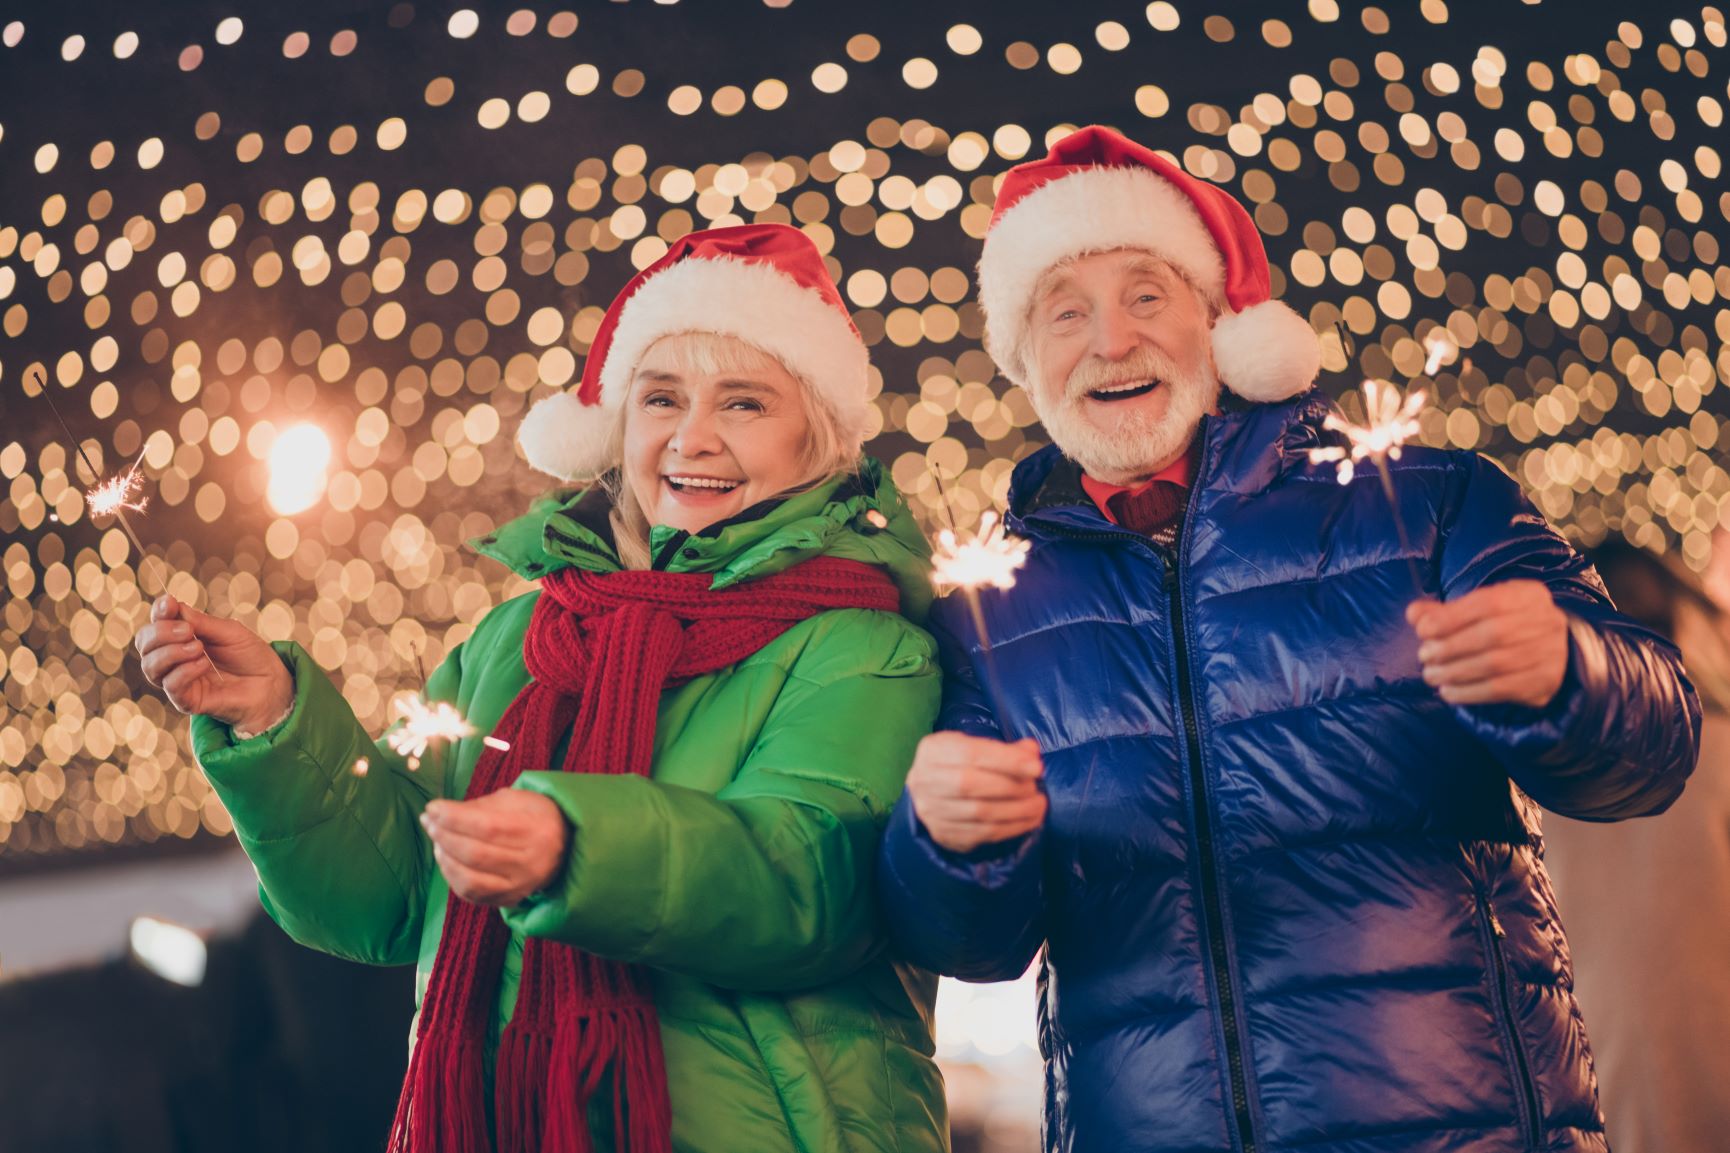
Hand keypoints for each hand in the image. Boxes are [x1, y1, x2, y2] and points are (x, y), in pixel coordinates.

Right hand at [134, 595, 294, 731]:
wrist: (271, 684)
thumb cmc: (250, 655)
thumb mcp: (229, 631)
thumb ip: (202, 622)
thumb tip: (175, 606)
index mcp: (181, 637)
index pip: (156, 622)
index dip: (159, 612)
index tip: (170, 603)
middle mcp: (173, 658)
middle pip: (145, 644)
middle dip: (160, 633)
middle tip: (188, 631)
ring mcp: (177, 680)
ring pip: (150, 666)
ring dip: (171, 653)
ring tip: (199, 648)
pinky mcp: (186, 700)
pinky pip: (171, 685)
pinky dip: (184, 671)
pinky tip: (204, 664)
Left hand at [421, 791, 569, 906]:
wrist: (567, 846)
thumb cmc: (536, 816)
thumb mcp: (517, 800)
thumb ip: (482, 806)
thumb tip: (444, 813)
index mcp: (537, 830)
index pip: (487, 826)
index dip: (454, 818)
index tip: (432, 807)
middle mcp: (531, 862)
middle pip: (475, 854)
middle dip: (444, 836)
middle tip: (428, 821)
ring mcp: (521, 885)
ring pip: (471, 879)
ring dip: (444, 858)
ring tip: (436, 839)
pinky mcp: (510, 899)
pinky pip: (472, 894)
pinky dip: (452, 876)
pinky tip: (446, 858)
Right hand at [904, 732, 1046, 853]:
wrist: (932, 792)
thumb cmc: (960, 764)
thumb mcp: (977, 747)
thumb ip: (1005, 750)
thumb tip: (1031, 753)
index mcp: (933, 750)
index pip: (972, 754)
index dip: (1007, 761)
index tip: (1037, 768)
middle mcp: (924, 780)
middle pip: (971, 784)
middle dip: (1011, 787)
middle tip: (1035, 789)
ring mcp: (930, 810)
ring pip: (978, 813)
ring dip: (1016, 811)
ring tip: (1039, 806)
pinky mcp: (942, 833)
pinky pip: (981, 834)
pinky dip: (1010, 828)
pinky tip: (1028, 821)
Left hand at [1408, 581, 1569, 708]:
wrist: (1551, 649)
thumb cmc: (1504, 623)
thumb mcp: (1478, 608)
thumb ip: (1445, 611)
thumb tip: (1414, 614)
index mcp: (1527, 595)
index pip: (1488, 603)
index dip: (1451, 618)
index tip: (1423, 630)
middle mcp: (1546, 620)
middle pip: (1493, 635)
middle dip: (1450, 647)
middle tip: (1424, 656)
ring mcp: (1550, 653)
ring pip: (1496, 664)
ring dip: (1454, 672)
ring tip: (1431, 675)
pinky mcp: (1545, 682)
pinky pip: (1502, 690)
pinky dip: (1469, 692)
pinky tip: (1448, 691)